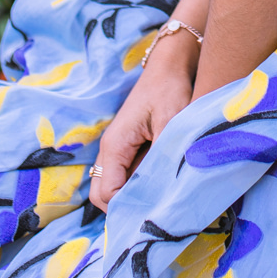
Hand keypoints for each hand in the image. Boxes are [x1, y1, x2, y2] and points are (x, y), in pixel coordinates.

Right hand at [89, 43, 195, 209]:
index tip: (155, 212)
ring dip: (137, 195)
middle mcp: (111, 150)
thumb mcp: (171, 122)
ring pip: (117, 187)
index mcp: (114, 146)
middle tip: (159, 210)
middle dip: (127, 207)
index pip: (106, 195)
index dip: (127, 208)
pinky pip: (129, 175)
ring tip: (165, 197)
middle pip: (105, 195)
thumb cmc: (170, 88)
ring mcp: (119, 150)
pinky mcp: (131, 147)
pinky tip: (166, 181)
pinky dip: (143, 183)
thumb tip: (164, 192)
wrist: (171, 65)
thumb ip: (163, 156)